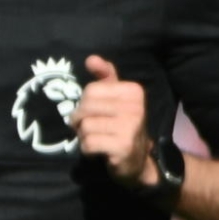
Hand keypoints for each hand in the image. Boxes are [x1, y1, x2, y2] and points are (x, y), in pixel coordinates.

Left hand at [76, 56, 155, 188]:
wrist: (138, 161)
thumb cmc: (122, 126)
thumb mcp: (116, 100)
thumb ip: (105, 78)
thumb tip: (91, 59)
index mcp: (133, 91)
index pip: (91, 90)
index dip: (85, 105)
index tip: (96, 114)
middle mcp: (135, 107)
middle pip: (85, 109)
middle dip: (80, 122)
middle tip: (91, 129)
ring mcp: (130, 127)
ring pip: (85, 127)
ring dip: (84, 137)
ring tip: (98, 139)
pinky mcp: (123, 146)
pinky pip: (88, 144)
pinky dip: (87, 149)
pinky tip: (99, 151)